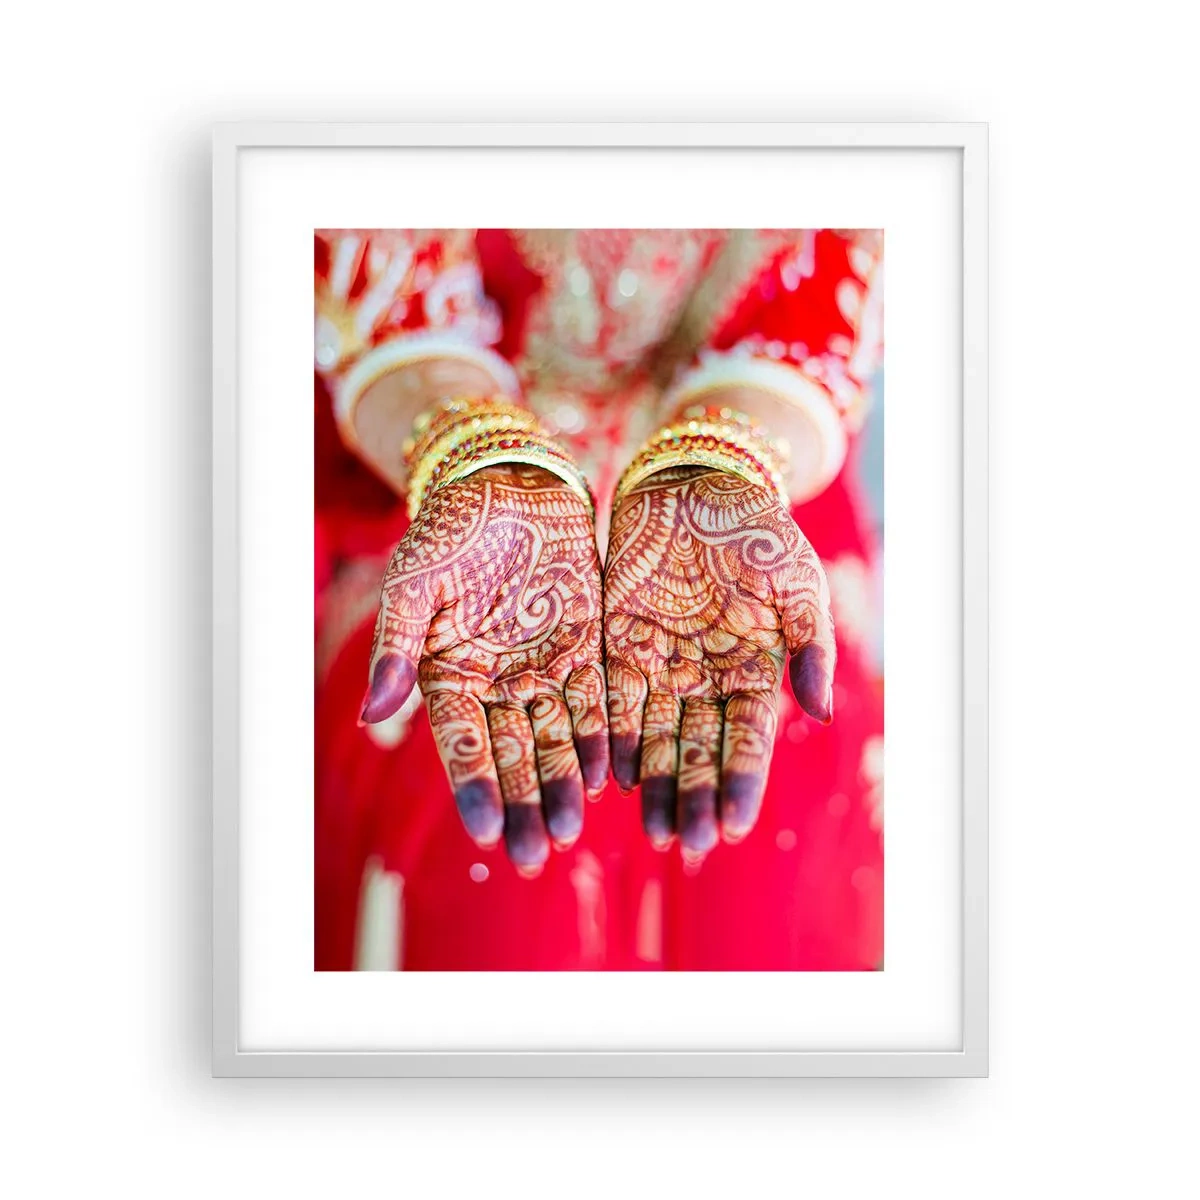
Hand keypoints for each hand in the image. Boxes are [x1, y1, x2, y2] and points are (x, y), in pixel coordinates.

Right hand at [360, 464, 607, 871]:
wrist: (512, 485)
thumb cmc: (452, 528)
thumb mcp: (415, 580)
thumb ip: (397, 646)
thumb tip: (370, 716)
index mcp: (450, 674)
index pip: (461, 742)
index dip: (474, 785)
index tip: (483, 829)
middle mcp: (498, 683)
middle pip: (511, 755)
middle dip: (521, 805)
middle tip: (532, 855)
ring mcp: (544, 669)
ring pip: (554, 739)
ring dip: (560, 785)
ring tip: (568, 832)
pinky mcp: (587, 649)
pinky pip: (595, 702)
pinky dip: (600, 738)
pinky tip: (605, 776)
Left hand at [603, 467, 835, 858]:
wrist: (698, 482)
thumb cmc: (757, 530)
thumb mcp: (797, 582)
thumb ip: (811, 647)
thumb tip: (821, 714)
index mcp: (755, 672)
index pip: (748, 741)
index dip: (739, 783)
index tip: (730, 826)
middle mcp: (707, 681)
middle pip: (699, 751)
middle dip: (692, 798)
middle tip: (682, 844)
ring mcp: (662, 666)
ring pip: (656, 738)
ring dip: (653, 784)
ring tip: (648, 829)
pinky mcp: (619, 645)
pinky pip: (616, 699)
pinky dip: (613, 736)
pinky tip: (610, 774)